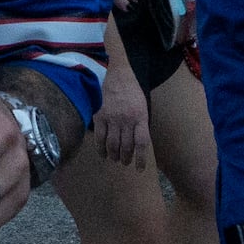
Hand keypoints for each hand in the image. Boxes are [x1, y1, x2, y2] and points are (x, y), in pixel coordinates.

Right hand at [91, 43, 149, 169]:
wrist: (119, 75)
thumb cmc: (133, 92)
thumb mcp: (143, 108)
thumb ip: (141, 126)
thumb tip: (139, 146)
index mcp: (140, 118)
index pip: (141, 143)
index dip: (141, 159)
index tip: (139, 169)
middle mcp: (126, 120)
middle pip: (126, 146)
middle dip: (125, 158)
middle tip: (125, 162)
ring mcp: (112, 118)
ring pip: (112, 145)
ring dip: (114, 156)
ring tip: (115, 159)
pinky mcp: (100, 116)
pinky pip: (99, 137)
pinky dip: (101, 149)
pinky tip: (103, 154)